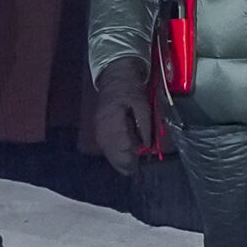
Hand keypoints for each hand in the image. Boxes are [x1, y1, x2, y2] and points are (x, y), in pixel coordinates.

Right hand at [92, 56, 151, 177]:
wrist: (115, 79)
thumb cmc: (131, 91)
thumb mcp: (143, 105)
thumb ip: (145, 126)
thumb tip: (147, 147)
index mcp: (114, 121)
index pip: (121, 147)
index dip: (132, 159)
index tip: (141, 164)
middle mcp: (103, 129)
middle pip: (113, 155)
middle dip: (126, 164)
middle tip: (137, 168)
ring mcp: (99, 131)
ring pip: (109, 155)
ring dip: (121, 161)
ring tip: (132, 165)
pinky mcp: (99, 132)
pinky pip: (107, 149)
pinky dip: (116, 155)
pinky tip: (124, 157)